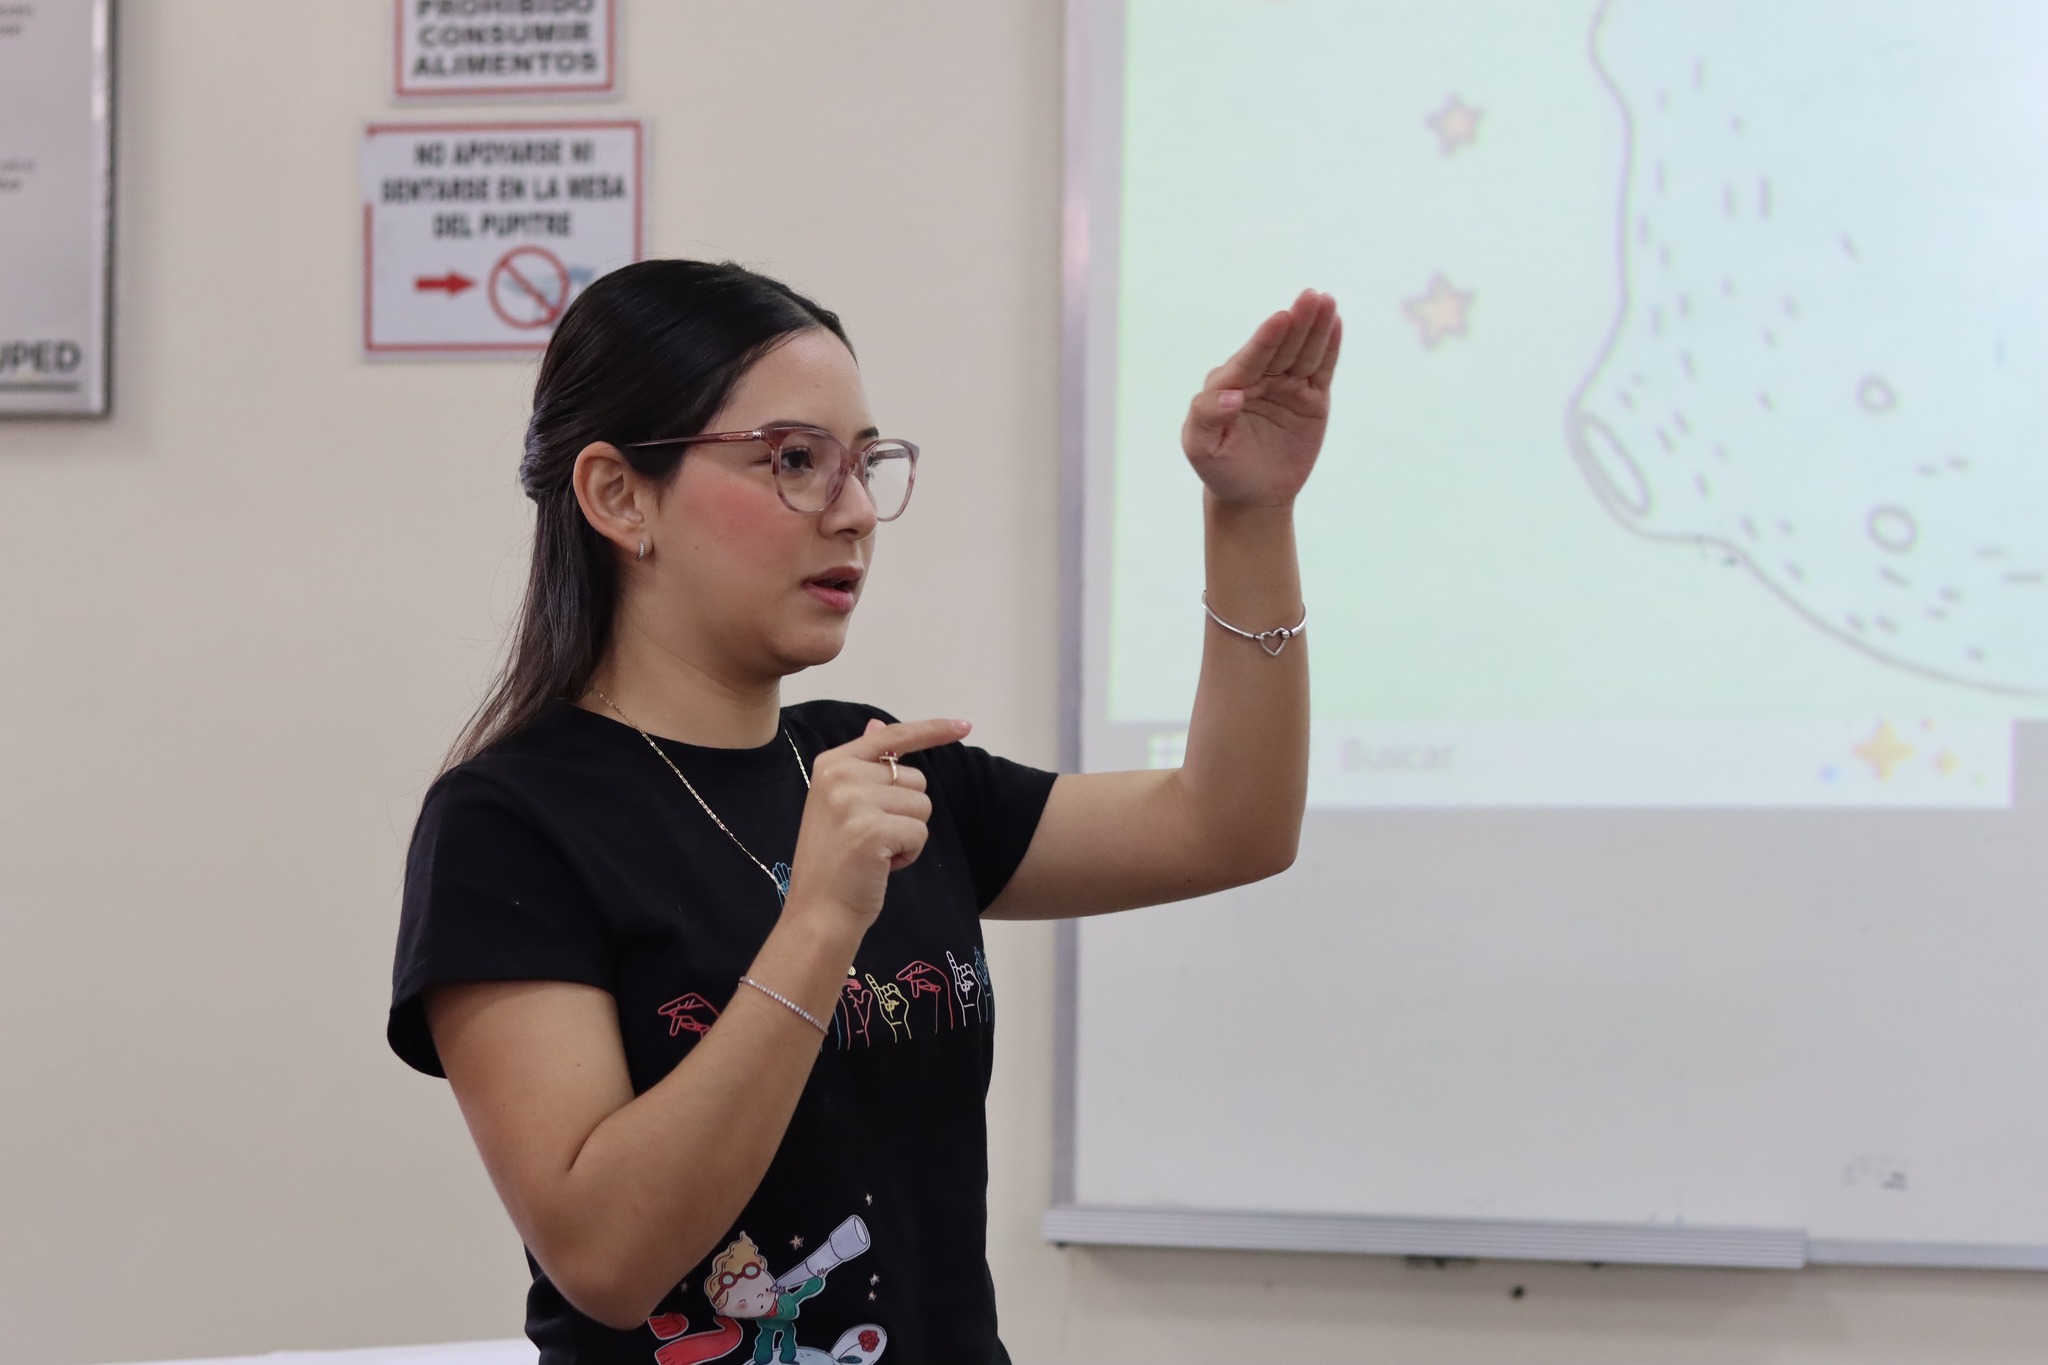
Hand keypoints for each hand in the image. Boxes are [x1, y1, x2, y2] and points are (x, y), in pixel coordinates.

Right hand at [783, 717, 966, 932]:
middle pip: (915, 778)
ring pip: (923, 806)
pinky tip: (881, 866)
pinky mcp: (872, 829)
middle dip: (905, 812)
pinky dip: (910, 854)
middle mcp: (840, 775)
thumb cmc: (835, 863)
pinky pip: (920, 832)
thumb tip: (878, 724)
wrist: (817, 913)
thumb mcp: (842, 805)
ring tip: (875, 852)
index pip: (891, 736)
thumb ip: (864, 764)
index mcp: (832, 764)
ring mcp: (853, 801)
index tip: (965, 725)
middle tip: (871, 838)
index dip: (933, 730)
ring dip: (908, 834)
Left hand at [1182, 290, 1341, 507]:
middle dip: (1296, 322)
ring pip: (1304, 353)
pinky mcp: (1311, 398)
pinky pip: (1321, 369)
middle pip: (1281, 347)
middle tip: (1311, 296)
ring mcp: (1287, 386)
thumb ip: (1207, 417)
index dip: (1266, 339)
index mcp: (1229, 384)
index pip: (1250, 358)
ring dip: (1316, 327)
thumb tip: (1233, 396)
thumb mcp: (1201, 448)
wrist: (1251, 495)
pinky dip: (1330, 347)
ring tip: (1326, 301)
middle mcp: (1259, 378)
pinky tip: (1336, 323)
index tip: (1280, 318)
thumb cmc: (1220, 468)